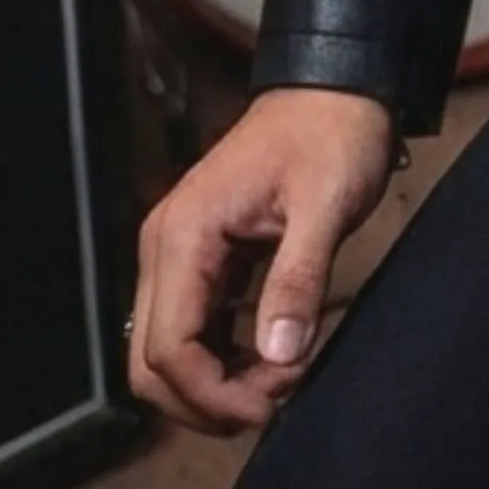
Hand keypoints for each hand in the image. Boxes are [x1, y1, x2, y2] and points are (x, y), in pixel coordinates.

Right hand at [128, 86, 400, 433]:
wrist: (336, 87)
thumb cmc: (333, 133)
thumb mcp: (327, 204)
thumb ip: (299, 279)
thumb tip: (280, 357)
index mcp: (185, 235)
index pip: (169, 348)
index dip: (212, 393)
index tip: (271, 402)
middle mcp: (165, 247)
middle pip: (153, 363)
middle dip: (208, 399)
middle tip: (275, 398)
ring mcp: (178, 253)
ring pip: (167, 351)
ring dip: (214, 384)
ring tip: (279, 380)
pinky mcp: (202, 258)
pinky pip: (192, 328)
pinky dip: (221, 358)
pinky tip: (267, 360)